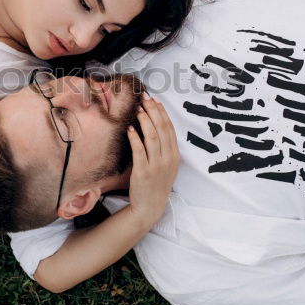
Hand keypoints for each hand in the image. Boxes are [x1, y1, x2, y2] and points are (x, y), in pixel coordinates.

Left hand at [125, 96, 179, 223]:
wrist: (150, 207)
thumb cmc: (156, 183)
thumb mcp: (166, 165)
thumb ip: (164, 148)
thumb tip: (155, 125)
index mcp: (174, 155)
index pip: (169, 128)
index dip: (162, 112)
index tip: (154, 99)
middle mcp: (167, 159)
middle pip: (162, 129)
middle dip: (153, 111)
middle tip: (144, 98)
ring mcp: (156, 165)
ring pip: (152, 137)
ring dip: (144, 120)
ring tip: (137, 109)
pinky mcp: (143, 172)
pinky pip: (139, 151)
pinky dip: (135, 138)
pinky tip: (129, 129)